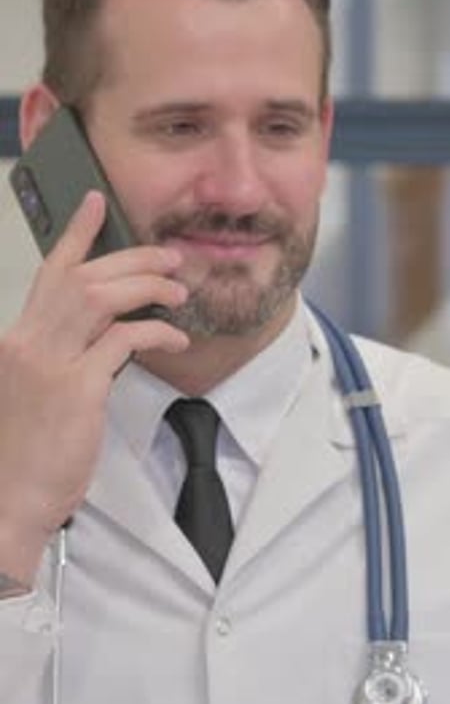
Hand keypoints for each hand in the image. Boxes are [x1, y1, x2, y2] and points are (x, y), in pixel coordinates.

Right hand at [0, 190, 188, 584]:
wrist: (8, 499)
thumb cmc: (22, 449)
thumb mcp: (32, 391)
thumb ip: (60, 353)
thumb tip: (109, 330)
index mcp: (16, 338)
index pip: (49, 272)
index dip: (77, 234)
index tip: (97, 203)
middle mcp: (27, 341)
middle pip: (84, 277)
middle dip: (132, 259)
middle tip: (168, 256)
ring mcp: (50, 362)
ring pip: (103, 297)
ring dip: (147, 286)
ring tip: (178, 288)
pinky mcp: (77, 388)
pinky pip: (125, 339)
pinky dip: (156, 329)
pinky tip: (175, 334)